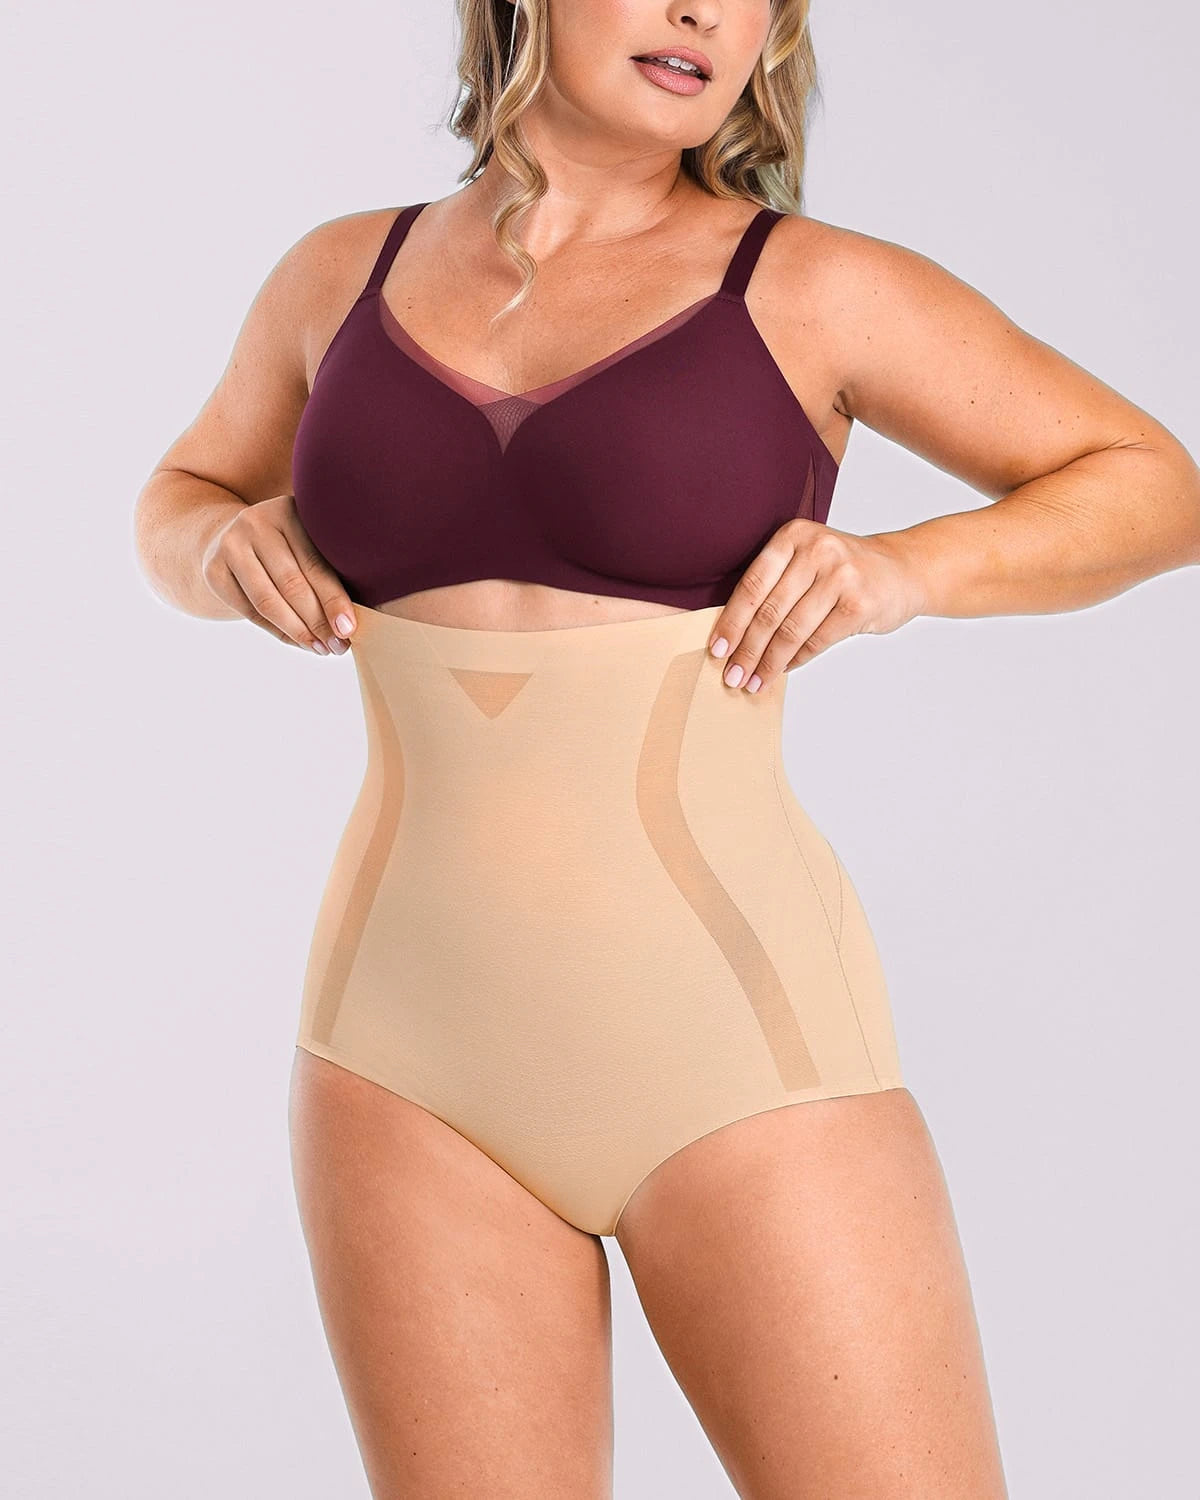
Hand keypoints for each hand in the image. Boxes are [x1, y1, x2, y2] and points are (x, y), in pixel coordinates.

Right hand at [202, 494, 357, 654]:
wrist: (229, 537)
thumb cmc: (287, 547)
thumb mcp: (307, 541)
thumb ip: (329, 567)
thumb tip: (350, 621)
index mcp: (288, 510)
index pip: (314, 563)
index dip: (334, 600)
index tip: (349, 629)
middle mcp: (256, 522)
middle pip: (292, 584)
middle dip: (319, 621)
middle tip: (339, 646)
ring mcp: (230, 545)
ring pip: (268, 601)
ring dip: (299, 632)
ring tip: (321, 649)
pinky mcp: (213, 570)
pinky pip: (251, 611)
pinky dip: (279, 632)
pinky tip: (300, 642)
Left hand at [706, 520, 925, 693]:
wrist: (904, 568)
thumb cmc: (846, 570)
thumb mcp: (808, 558)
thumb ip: (776, 584)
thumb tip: (734, 634)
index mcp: (794, 536)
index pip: (752, 584)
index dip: (731, 621)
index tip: (716, 649)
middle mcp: (817, 550)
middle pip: (768, 611)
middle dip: (746, 649)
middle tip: (731, 675)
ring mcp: (841, 576)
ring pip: (791, 630)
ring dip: (768, 662)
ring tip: (753, 682)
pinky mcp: (859, 604)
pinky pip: (817, 640)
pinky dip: (796, 660)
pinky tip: (782, 670)